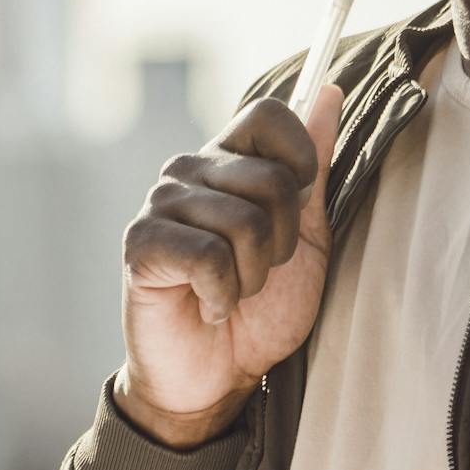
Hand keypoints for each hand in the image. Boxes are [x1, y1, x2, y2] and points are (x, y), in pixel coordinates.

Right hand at [118, 84, 342, 446]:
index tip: (297, 207)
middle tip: (259, 272)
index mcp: (228, 160)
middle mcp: (189, 171)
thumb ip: (313, 167)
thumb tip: (328, 91)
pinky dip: (224, 297)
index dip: (300, 159)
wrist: (216, 379)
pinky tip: (208, 306)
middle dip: (282, 242)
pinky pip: (209, 258)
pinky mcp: (141, 246)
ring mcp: (160, 206)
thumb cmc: (261, 311)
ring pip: (244, 222)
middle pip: (270, 178)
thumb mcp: (305, 236)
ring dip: (253, 277)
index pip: (269, 114)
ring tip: (233, 293)